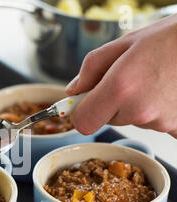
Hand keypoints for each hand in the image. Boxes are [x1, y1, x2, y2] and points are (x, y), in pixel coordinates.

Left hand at [66, 14, 176, 137]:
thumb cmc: (170, 38)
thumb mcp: (124, 43)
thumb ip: (91, 69)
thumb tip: (73, 91)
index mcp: (120, 88)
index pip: (83, 122)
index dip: (81, 112)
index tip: (85, 102)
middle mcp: (140, 110)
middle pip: (108, 119)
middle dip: (112, 102)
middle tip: (131, 78)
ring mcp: (161, 122)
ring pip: (132, 120)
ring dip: (136, 105)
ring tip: (155, 80)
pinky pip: (156, 124)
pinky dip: (158, 112)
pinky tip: (168, 92)